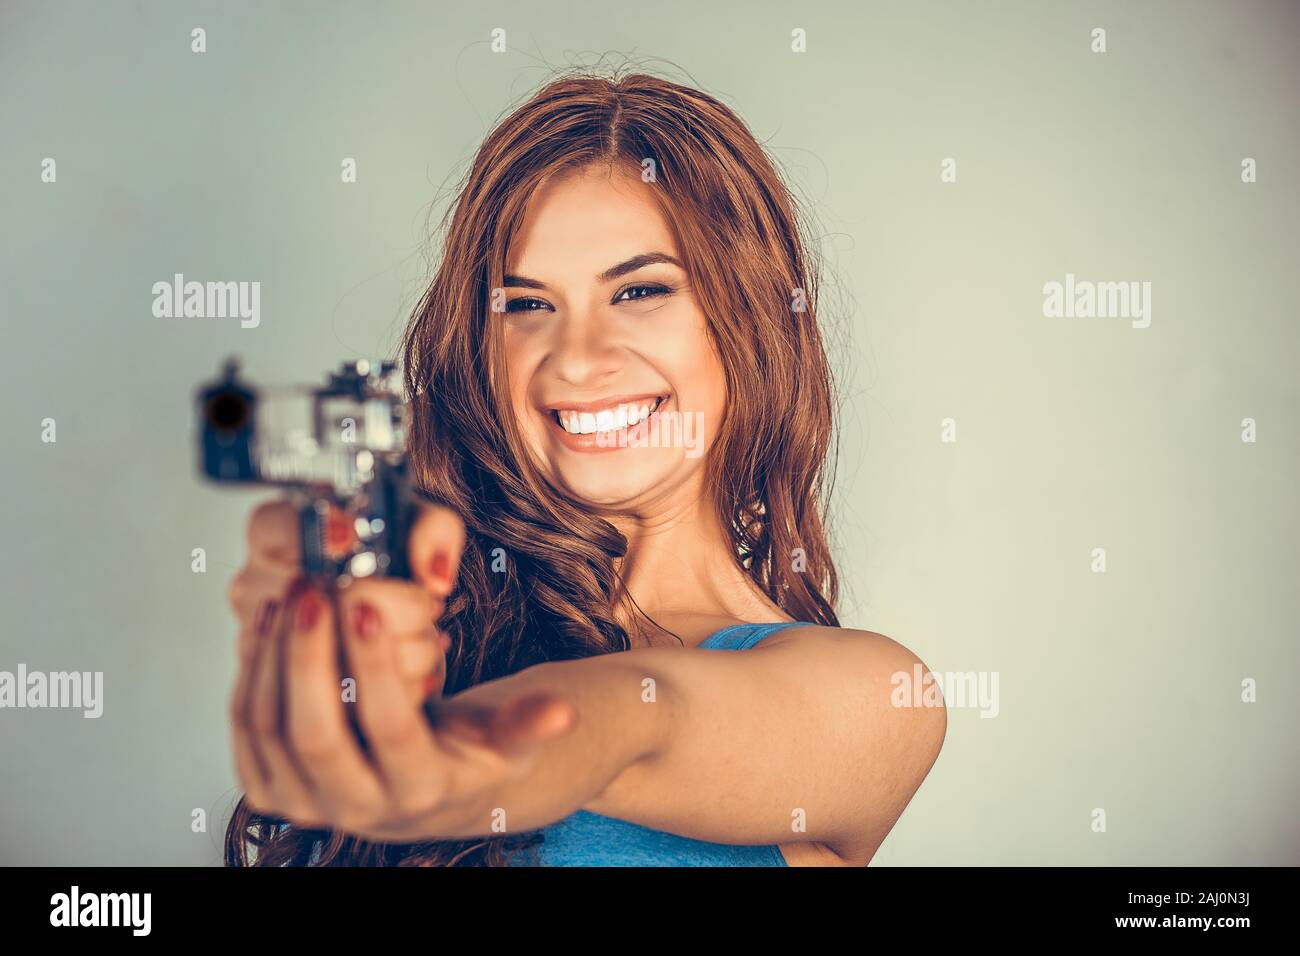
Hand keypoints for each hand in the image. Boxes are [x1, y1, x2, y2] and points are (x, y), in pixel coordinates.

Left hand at [226, 498, 576, 841]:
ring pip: (271, 730)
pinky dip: (253, 673)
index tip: (365, 604)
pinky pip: (248, 731)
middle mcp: (360, 808)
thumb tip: (562, 713)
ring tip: (292, 596)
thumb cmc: (469, 754)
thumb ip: (529, 721)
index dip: (375, 666)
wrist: (429, 794)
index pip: (391, 730)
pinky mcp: (273, 791)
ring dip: (275, 657)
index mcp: (422, 792)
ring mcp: (310, 804)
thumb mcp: (509, 738)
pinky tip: (270, 625)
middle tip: (314, 591)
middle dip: (308, 656)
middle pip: (315, 735)